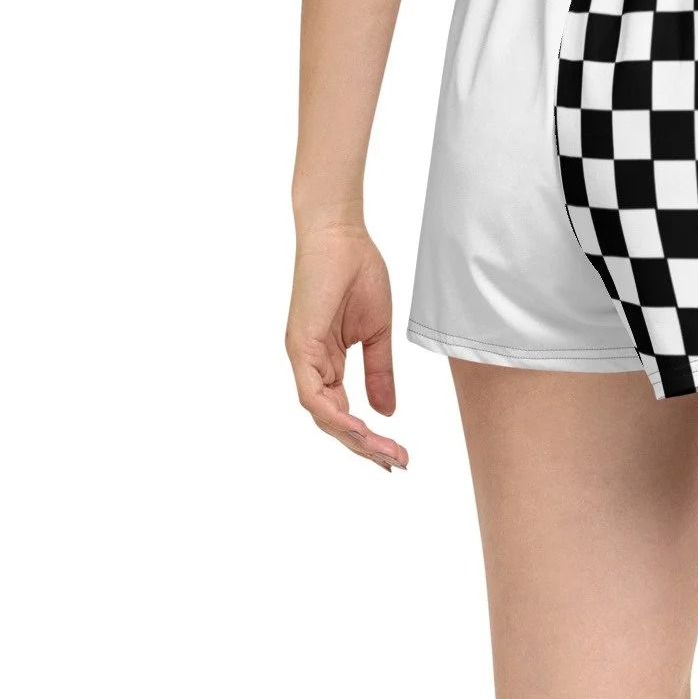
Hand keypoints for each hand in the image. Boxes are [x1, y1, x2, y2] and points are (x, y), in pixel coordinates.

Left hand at [285, 222, 407, 470]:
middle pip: (333, 422)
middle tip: (397, 464)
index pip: (343, 412)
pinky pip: (313, 395)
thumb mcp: (376, 335)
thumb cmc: (357, 273)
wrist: (341, 235)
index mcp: (325, 363)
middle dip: (366, 447)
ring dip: (355, 439)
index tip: (397, 454)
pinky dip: (336, 416)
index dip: (369, 437)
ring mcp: (302, 357)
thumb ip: (379, 374)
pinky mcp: (300, 346)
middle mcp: (310, 365)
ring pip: (323, 415)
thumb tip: (387, 413)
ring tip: (386, 453)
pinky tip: (361, 430)